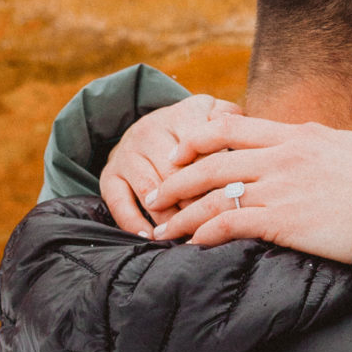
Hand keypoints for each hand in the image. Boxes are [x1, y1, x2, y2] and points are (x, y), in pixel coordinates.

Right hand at [99, 95, 243, 233]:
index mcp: (181, 114)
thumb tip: (241, 131)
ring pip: (151, 190)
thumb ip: (231, 118)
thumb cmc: (194, 130)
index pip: (202, 148)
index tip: (232, 197)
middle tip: (214, 223)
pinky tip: (150, 237)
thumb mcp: (214, 115)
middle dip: (196, 202)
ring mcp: (127, 153)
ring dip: (170, 216)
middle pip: (175, 173)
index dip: (218, 176)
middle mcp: (149, 130)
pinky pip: (118, 203)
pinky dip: (133, 223)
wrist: (150, 129)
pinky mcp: (109, 175)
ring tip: (188, 234)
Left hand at [144, 117, 351, 260]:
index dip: (195, 140)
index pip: (231, 128)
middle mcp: (284, 156)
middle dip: (174, 179)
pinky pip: (231, 223)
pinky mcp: (285, 221)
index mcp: (298, 134)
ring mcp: (282, 188)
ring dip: (180, 213)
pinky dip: (205, 233)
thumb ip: (319, 144)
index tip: (177, 154)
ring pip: (213, 195)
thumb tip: (307, 140)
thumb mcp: (351, 147)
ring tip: (160, 230)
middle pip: (211, 161)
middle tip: (154, 195)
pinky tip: (192, 244)